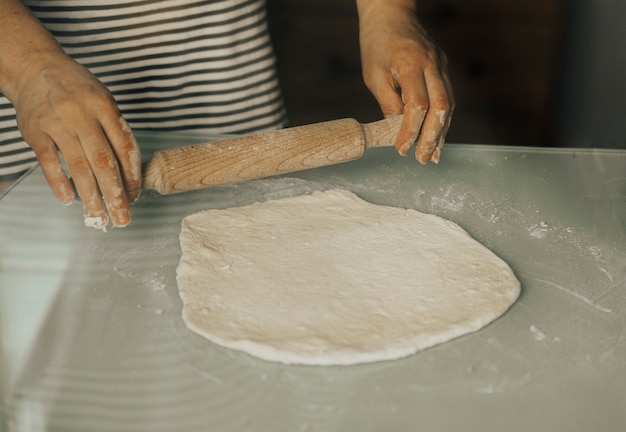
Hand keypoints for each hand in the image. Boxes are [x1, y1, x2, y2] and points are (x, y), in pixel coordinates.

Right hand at [11, 52, 141, 228]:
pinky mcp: (35, 131)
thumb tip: (129, 172)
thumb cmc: (76, 89)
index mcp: (105, 107)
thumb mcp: (103, 100)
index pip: (125, 147)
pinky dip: (59, 182)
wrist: (34, 67)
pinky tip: (69, 200)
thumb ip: (115, 131)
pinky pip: (48, 161)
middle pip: (103, 161)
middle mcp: (82, 115)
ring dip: (90, 196)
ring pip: (78, 166)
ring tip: (98, 217)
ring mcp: (57, 123)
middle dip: (115, 194)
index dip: (132, 176)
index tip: (136, 196)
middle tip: (122, 218)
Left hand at [357, 0, 453, 162]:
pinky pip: (447, 97)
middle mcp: (432, 64)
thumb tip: (397, 132)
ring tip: (432, 155)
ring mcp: (441, 65)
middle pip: (441, 107)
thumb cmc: (377, 44)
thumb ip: (388, 103)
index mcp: (410, 64)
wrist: (391, 14)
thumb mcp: (374, 76)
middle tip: (423, 159)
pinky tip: (437, 136)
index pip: (417, 106)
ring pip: (449, 104)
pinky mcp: (443, 67)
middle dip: (432, 137)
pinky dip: (443, 119)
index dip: (411, 131)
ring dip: (442, 132)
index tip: (402, 148)